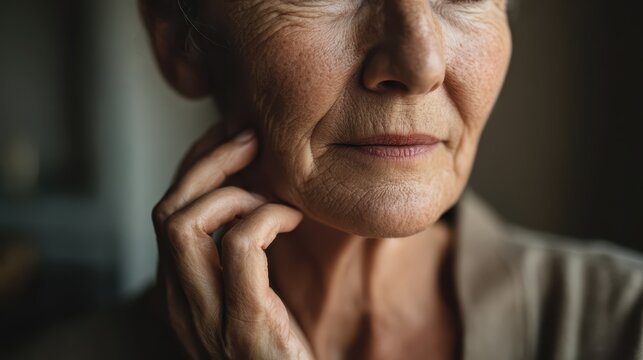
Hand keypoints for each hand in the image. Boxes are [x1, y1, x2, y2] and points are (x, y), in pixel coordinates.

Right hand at [152, 125, 313, 358]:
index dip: (193, 168)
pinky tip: (292, 219)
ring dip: (231, 191)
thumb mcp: (252, 294)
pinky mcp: (243, 325)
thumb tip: (254, 189)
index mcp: (181, 291)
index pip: (166, 214)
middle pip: (167, 212)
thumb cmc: (283, 348)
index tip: (227, 138)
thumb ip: (240, 254)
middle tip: (248, 140)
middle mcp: (180, 303)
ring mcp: (206, 318)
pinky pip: (241, 246)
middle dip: (206, 163)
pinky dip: (267, 217)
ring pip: (184, 224)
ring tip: (271, 194)